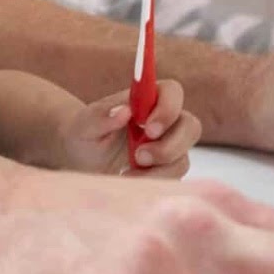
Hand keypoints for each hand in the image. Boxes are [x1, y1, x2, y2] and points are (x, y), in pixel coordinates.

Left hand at [60, 80, 201, 178]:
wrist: (82, 161)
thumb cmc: (85, 134)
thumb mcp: (85, 124)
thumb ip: (102, 116)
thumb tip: (124, 111)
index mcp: (147, 98)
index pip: (172, 91)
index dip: (168, 108)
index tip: (146, 128)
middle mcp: (164, 120)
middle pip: (190, 126)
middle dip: (170, 145)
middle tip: (139, 156)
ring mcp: (169, 146)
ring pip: (183, 156)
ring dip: (159, 169)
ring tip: (128, 173)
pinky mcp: (167, 169)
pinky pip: (175, 178)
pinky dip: (154, 182)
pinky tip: (130, 180)